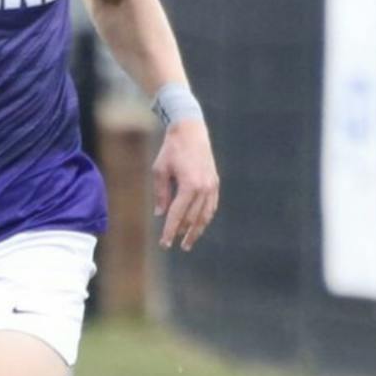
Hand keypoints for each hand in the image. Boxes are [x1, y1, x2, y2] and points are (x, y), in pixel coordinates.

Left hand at [152, 119, 218, 249]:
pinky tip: (198, 225)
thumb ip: (161, 194)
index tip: (164, 244)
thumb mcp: (160, 171)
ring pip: (205, 215)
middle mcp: (204, 188)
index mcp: (189, 185)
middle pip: (192, 218)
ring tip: (188, 242)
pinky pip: (211, 206)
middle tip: (172, 244)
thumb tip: (160, 214)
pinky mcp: (215, 182)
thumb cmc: (171, 150)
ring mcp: (212, 185)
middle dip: (182, 232)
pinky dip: (205, 217)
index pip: (177, 214)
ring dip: (196, 230)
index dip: (170, 231)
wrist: (190, 131)